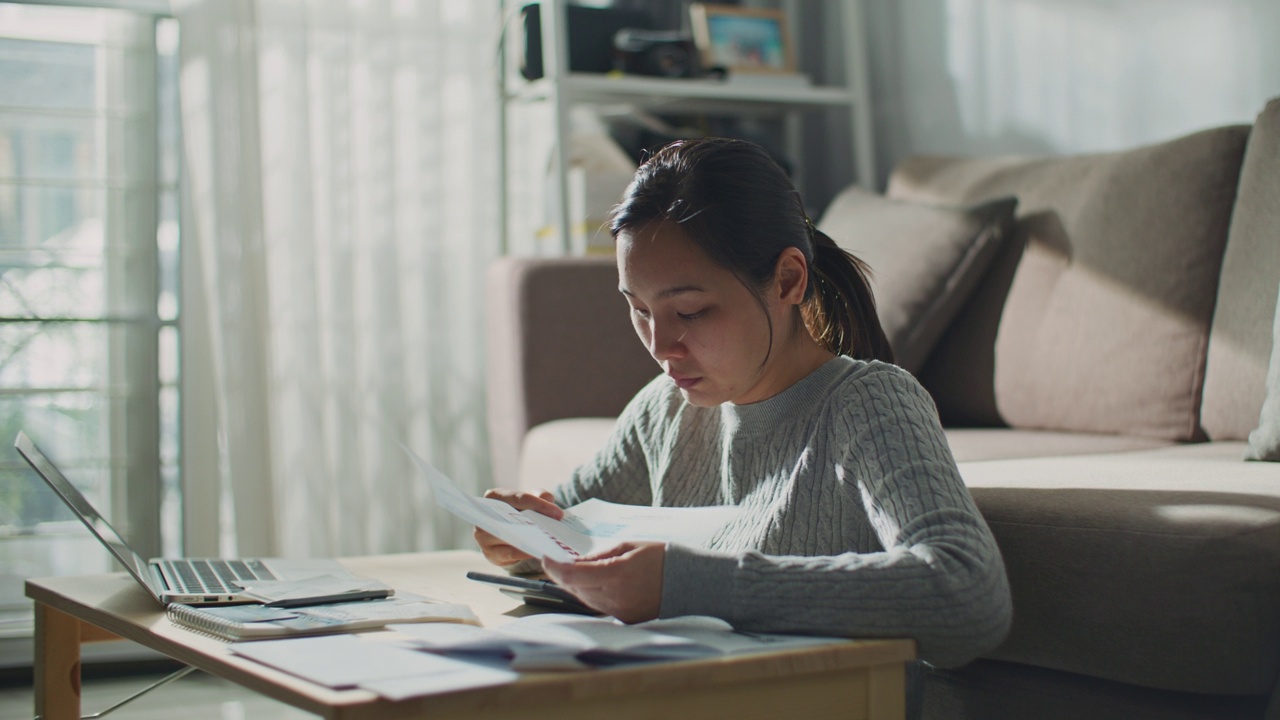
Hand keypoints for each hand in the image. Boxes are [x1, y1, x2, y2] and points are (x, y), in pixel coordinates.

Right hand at [474, 489, 563, 567]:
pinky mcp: (490, 553)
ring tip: (549, 540)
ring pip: (510, 537)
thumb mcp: (531, 499)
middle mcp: (485, 516)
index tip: (558, 513)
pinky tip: (540, 551)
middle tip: (556, 526)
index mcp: (493, 497)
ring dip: (530, 539)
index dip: (539, 505)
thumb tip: (547, 500)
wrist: (510, 533)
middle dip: (535, 522)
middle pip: (512, 518)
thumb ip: (540, 496)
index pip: (518, 499)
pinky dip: (526, 552)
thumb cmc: (521, 512)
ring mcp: (484, 536)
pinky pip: (509, 554)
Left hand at [542, 541, 664, 623]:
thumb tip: (578, 562)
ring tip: (577, 572)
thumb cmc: (661, 558)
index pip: (572, 575)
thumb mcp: (629, 546)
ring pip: (585, 600)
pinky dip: (592, 595)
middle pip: (575, 589)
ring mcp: (620, 611)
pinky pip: (600, 607)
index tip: (546, 558)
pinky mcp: (625, 619)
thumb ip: (600, 556)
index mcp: (616, 574)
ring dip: (577, 586)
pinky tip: (595, 584)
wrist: (689, 581)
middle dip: (564, 576)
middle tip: (558, 562)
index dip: (554, 568)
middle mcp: (615, 597)